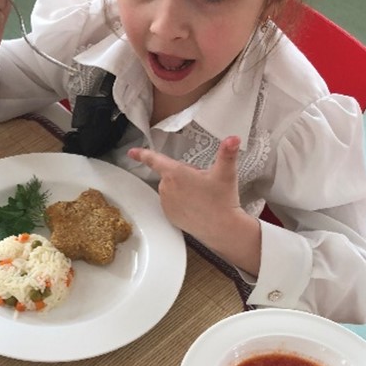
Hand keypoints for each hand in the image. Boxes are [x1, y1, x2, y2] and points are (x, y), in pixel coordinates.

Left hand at [128, 136, 261, 273]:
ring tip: (200, 196)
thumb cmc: (222, 199)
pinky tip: (195, 206)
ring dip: (183, 188)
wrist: (222, 228)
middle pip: (172, 174)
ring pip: (172, 188)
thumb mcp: (226, 173)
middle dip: (185, 175)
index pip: (155, 160)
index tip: (131, 152)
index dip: (142, 154)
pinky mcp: (169, 216)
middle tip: (202, 183)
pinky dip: (181, 202)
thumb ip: (228, 153)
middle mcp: (166, 188)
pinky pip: (172, 203)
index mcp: (175, 173)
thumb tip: (233, 138)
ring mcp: (166, 203)